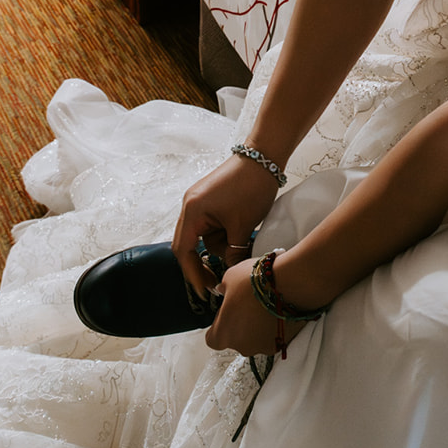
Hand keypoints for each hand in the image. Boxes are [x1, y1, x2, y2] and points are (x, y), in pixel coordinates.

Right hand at [172, 154, 279, 301]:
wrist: (263, 157)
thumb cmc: (251, 187)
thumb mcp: (242, 226)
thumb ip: (232, 252)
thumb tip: (229, 271)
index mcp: (192, 212)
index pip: (184, 252)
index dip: (193, 274)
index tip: (205, 290)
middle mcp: (190, 206)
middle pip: (188, 245)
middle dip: (203, 264)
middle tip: (217, 283)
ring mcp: (198, 202)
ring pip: (203, 236)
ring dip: (219, 246)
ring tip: (243, 242)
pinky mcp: (209, 199)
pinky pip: (210, 225)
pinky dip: (223, 234)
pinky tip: (238, 234)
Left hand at [204, 255, 308, 356]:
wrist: (288, 283)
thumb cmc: (256, 282)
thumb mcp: (230, 277)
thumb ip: (223, 288)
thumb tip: (222, 289)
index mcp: (223, 333)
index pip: (213, 338)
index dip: (219, 325)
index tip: (225, 313)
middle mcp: (241, 346)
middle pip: (235, 340)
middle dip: (240, 325)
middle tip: (247, 306)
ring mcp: (262, 347)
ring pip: (255, 340)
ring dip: (257, 328)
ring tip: (265, 306)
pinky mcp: (281, 344)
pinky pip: (272, 338)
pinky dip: (273, 328)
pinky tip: (276, 311)